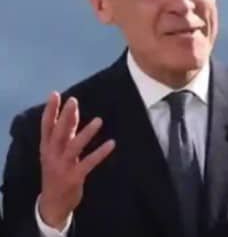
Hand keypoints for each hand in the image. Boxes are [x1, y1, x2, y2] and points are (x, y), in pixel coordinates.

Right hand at [38, 92, 114, 229]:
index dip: (50, 110)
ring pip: (73, 147)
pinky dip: (100, 153)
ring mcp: (62, 167)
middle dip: (65, 117)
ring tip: (99, 120)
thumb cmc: (57, 172)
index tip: (55, 94)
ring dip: (86, 133)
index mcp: (46, 148)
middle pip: (58, 133)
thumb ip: (65, 133)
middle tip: (73, 101)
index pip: (46, 126)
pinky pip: (88, 163)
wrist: (53, 203)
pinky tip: (111, 143)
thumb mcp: (56, 152)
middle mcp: (52, 155)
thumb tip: (72, 111)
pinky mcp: (74, 177)